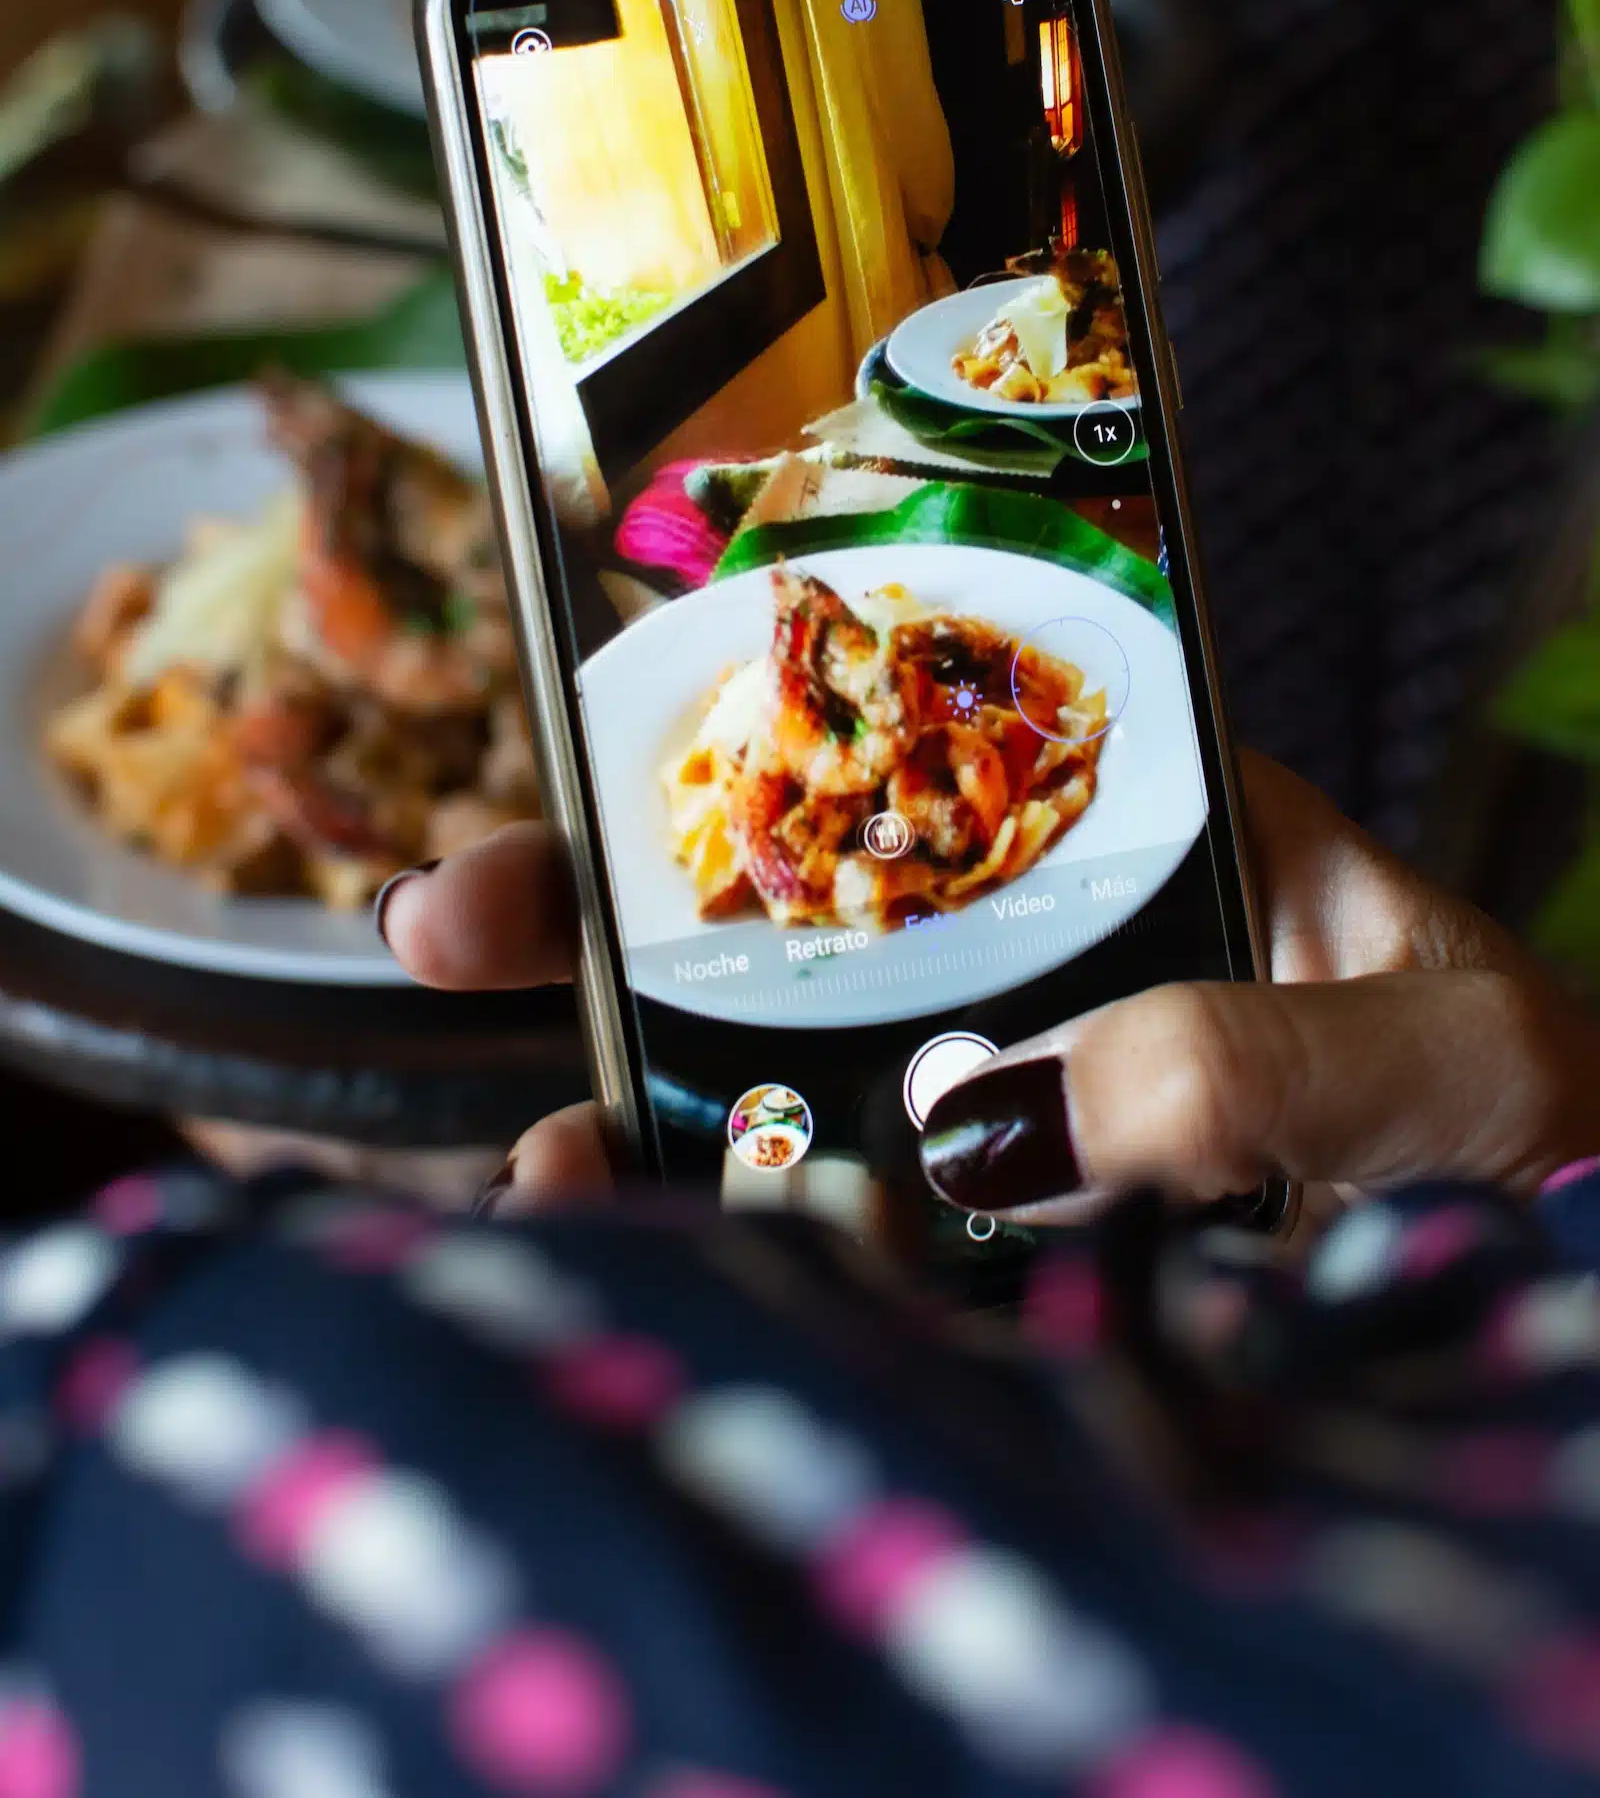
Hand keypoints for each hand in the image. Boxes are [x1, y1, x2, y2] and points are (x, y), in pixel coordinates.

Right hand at [379, 760, 1599, 1222]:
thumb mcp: (1445, 1052)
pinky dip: (762, 1259)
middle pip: (808, 914)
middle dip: (617, 919)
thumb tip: (1011, 1112)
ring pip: (810, 1085)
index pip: (917, 755)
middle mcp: (1065, 960)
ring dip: (657, 1113)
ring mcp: (1037, 1107)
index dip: (735, 746)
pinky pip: (874, 1244)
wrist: (1594, 1255)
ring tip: (543, 1168)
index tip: (584, 753)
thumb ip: (1264, 1062)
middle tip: (450, 927)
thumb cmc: (1558, 1115)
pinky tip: (682, 1287)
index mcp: (1150, 833)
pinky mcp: (1032, 1251)